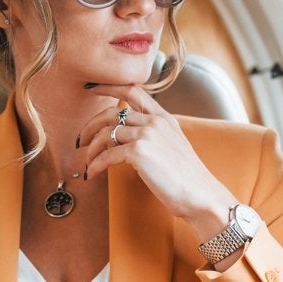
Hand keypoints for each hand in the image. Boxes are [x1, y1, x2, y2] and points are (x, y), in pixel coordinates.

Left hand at [78, 84, 237, 240]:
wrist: (201, 195)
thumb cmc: (187, 179)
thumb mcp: (173, 147)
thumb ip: (154, 136)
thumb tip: (128, 138)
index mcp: (164, 118)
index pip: (133, 91)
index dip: (109, 86)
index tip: (92, 87)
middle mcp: (155, 121)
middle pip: (112, 112)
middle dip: (91, 125)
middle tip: (82, 139)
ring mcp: (147, 135)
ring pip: (106, 133)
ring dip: (91, 149)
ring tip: (88, 162)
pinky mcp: (139, 152)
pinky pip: (107, 155)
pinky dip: (96, 165)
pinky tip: (93, 174)